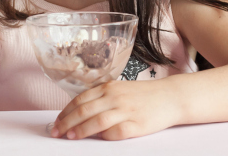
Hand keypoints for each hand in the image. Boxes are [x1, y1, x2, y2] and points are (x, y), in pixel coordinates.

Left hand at [51, 79, 180, 140]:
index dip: (66, 112)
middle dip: (67, 122)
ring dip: (81, 130)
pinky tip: (98, 139)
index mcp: (109, 88)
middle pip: (84, 110)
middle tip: (57, 132)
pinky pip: (116, 132)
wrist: (170, 97)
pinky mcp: (136, 125)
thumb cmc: (144, 95)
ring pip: (96, 121)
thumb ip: (102, 99)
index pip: (81, 100)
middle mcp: (115, 97)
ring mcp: (126, 111)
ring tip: (70, 137)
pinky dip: (104, 136)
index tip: (57, 122)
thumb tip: (79, 113)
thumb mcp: (120, 90)